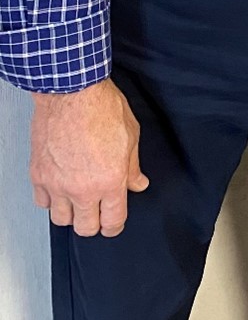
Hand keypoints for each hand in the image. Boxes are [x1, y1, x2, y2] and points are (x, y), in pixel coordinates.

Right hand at [30, 78, 148, 237]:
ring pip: (62, 220)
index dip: (115, 226)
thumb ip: (133, 166)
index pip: (113, 221)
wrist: (71, 92)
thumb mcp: (131, 135)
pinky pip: (42, 203)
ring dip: (72, 214)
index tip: (114, 223)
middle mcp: (82, 189)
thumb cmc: (102, 107)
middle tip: (98, 213)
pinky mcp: (39, 175)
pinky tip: (60, 189)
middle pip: (86, 228)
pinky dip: (51, 200)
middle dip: (94, 224)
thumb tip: (137, 183)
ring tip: (78, 201)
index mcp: (110, 181)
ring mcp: (58, 184)